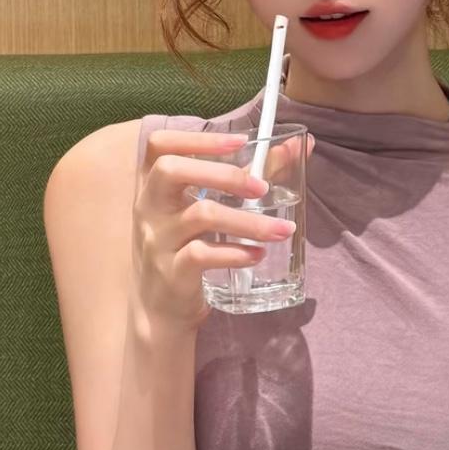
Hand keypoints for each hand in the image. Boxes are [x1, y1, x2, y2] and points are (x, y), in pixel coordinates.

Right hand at [131, 128, 314, 333]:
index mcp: (154, 186)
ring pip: (201, 215)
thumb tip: (300, 146)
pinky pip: (202, 255)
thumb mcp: (202, 212)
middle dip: (223, 173)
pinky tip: (256, 255)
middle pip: (172, 170)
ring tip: (282, 231)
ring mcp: (157, 240)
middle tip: (262, 189)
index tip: (240, 140)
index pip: (160, 145)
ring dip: (248, 221)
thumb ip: (246, 178)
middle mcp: (149, 208)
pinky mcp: (171, 272)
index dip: (197, 138)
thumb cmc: (186, 249)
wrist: (160, 311)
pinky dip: (236, 253)